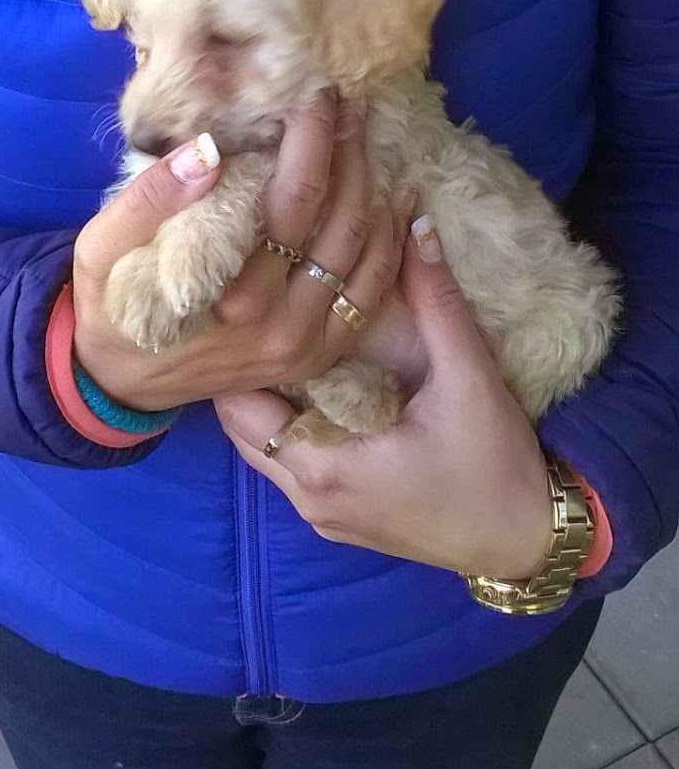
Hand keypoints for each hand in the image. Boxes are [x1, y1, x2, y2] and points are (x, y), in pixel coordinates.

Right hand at [71, 94, 408, 413]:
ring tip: (368, 136)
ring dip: (376, 189)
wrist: (119, 380)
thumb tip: (208, 148)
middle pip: (341, 221)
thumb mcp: (101, 248)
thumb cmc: (110, 304)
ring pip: (366, 255)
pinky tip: (395, 198)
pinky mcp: (317, 355)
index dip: (313, 140)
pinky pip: (372, 294)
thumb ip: (149, 198)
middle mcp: (281, 323)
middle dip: (350, 152)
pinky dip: (390, 243)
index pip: (294, 200)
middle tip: (350, 103)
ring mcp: (306, 344)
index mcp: (232, 296)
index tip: (317, 93)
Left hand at [214, 224, 553, 581]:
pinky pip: (292, 466)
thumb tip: (415, 227)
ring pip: (263, 448)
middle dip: (247, 371)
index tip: (252, 300)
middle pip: (241, 426)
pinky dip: (291, 426)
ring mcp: (323, 515)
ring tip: (288, 340)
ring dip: (269, 400)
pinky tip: (318, 386)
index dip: (240, 351)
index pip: (237, 405)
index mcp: (324, 467)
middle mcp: (309, 498)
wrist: (531, 541)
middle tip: (266, 310)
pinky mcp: (342, 519)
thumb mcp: (468, 377)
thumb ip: (435, 302)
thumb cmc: (497, 468)